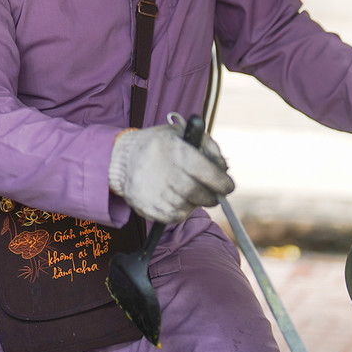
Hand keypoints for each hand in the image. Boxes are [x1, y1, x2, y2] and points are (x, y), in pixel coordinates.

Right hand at [107, 123, 233, 223]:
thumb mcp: (182, 134)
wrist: (123, 160)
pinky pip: (175, 217)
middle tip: (215, 194)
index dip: (221, 181)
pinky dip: (183, 211)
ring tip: (190, 192)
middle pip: (197, 192)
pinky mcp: (147, 207)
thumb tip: (224, 170)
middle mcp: (161, 170)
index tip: (228, 186)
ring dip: (196, 202)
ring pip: (187, 206)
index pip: (204, 170)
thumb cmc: (161, 146)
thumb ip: (208, 147)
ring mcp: (152, 191)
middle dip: (211, 196)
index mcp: (172, 148)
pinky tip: (179, 199)